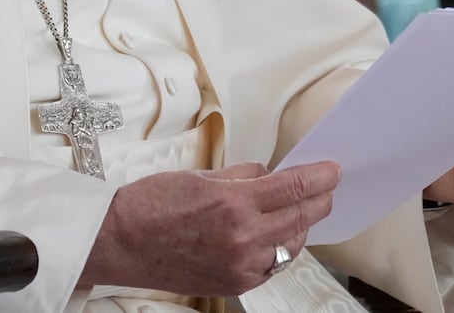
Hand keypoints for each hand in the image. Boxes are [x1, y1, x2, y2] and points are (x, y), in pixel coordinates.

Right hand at [80, 160, 339, 295]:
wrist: (121, 242)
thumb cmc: (151, 204)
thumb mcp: (201, 176)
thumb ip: (242, 176)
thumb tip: (270, 175)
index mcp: (234, 203)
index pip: (293, 188)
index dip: (319, 178)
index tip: (332, 170)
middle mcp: (242, 237)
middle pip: (300, 217)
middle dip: (319, 200)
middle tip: (326, 188)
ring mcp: (240, 264)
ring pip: (291, 245)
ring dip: (301, 226)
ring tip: (301, 211)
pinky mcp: (234, 283)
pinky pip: (272, 266)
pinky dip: (280, 250)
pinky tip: (277, 237)